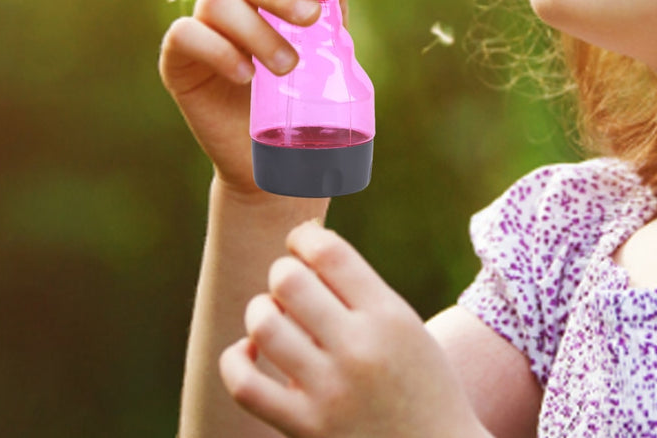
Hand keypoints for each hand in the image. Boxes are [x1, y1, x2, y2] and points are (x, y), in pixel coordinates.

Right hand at [159, 0, 351, 195]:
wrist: (265, 163)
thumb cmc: (295, 107)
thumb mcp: (321, 65)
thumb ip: (331, 27)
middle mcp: (235, 6)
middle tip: (309, 20)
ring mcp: (203, 29)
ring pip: (217, 0)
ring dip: (255, 29)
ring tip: (286, 67)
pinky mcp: (177, 59)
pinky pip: (184, 34)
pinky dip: (216, 50)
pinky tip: (244, 75)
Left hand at [219, 221, 487, 437]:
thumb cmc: (422, 387)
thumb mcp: (406, 328)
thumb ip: (361, 293)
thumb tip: (303, 251)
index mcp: (388, 316)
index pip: (329, 251)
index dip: (303, 237)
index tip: (301, 243)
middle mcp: (358, 349)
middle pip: (289, 281)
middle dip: (282, 274)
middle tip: (289, 286)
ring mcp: (329, 392)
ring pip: (264, 326)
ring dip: (260, 312)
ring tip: (272, 318)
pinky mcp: (305, 429)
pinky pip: (245, 386)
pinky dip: (234, 361)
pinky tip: (248, 354)